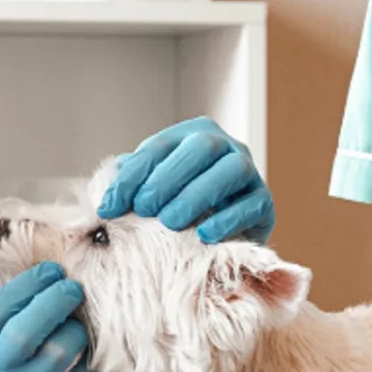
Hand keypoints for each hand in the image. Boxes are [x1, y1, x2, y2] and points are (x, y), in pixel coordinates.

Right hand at [0, 264, 100, 371]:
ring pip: (64, 348)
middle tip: (74, 288)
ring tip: (80, 325)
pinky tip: (89, 358)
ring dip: (79, 329)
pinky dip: (90, 362)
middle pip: (31, 323)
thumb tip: (36, 293)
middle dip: (59, 297)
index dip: (29, 282)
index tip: (50, 271)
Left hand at [98, 116, 274, 242]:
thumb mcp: (152, 192)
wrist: (222, 236)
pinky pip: (251, 204)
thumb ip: (132, 183)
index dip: (132, 175)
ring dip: (198, 195)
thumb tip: (107, 186)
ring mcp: (249, 172)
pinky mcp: (264, 202)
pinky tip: (204, 235)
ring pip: (231, 170)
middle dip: (168, 178)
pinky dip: (227, 219)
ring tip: (171, 222)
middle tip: (144, 209)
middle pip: (202, 147)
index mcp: (192, 135)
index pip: (160, 146)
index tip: (110, 206)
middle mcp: (225, 147)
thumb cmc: (180, 209)